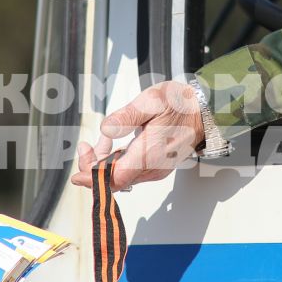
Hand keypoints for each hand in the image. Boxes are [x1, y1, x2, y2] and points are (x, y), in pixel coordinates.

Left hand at [69, 80, 205, 190]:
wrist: (205, 112)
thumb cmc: (181, 105)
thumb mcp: (151, 100)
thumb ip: (126, 116)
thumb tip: (106, 128)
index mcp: (150, 154)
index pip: (115, 178)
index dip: (93, 179)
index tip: (76, 176)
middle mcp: (153, 168)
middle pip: (114, 180)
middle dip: (94, 166)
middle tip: (85, 146)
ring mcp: (155, 170)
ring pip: (121, 177)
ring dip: (105, 162)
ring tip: (102, 140)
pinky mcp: (156, 167)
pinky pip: (130, 171)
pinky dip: (117, 161)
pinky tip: (114, 144)